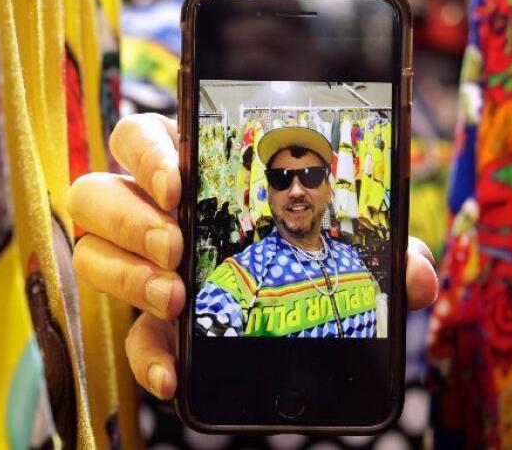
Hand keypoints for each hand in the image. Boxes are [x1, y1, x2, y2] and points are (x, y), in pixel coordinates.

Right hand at [69, 113, 438, 399]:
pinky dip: (145, 356)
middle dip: (132, 220)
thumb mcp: (344, 238)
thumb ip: (378, 248)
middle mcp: (145, 207)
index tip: (177, 181)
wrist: (286, 314)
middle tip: (176, 247)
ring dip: (127, 277)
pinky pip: (124, 335)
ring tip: (176, 298)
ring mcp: (135, 262)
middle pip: (97, 193)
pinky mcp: (141, 320)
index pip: (138, 136)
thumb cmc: (302, 244)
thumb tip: (418, 278)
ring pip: (92, 254)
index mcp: (184, 163)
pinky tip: (173, 374)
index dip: (147, 153)